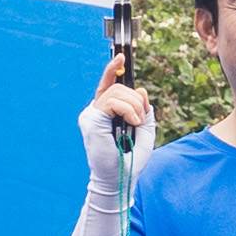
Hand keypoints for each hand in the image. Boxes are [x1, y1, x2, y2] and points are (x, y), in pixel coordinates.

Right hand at [79, 53, 154, 190]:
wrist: (120, 178)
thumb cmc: (130, 158)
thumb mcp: (144, 129)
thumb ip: (143, 109)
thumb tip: (140, 90)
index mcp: (105, 112)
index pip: (107, 84)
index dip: (112, 69)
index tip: (120, 57)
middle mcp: (95, 111)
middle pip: (117, 87)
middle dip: (135, 99)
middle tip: (139, 120)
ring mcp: (90, 115)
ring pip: (116, 92)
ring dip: (134, 106)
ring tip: (136, 124)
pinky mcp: (91, 120)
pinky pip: (113, 101)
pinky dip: (128, 110)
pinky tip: (132, 123)